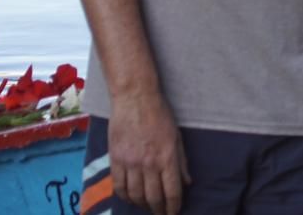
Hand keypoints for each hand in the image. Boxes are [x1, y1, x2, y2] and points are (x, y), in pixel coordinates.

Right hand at [107, 90, 191, 214]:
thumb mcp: (177, 137)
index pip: (172, 192)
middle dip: (158, 210)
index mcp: (167, 157)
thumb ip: (181, 162)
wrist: (135, 98)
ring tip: (147, 206)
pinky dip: (124, 196)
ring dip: (142, 205)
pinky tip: (130, 198)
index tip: (173, 213)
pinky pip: (118, 186)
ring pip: (135, 195)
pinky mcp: (115, 159)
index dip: (173, 207)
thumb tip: (187, 183)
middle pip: (153, 198)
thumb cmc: (160, 114)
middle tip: (160, 214)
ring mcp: (130, 162)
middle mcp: (149, 163)